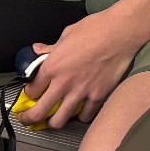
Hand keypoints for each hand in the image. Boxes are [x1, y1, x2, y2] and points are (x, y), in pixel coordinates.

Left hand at [18, 5, 141, 128]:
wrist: (121, 32)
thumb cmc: (95, 28)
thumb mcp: (67, 34)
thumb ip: (51, 47)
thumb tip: (38, 50)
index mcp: (53, 66)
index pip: (31, 90)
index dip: (28, 94)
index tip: (30, 94)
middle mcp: (63, 83)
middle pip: (39, 112)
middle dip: (30, 119)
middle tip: (29, 119)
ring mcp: (81, 92)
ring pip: (59, 120)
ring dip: (54, 122)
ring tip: (54, 119)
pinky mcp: (98, 96)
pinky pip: (85, 116)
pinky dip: (81, 116)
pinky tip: (81, 111)